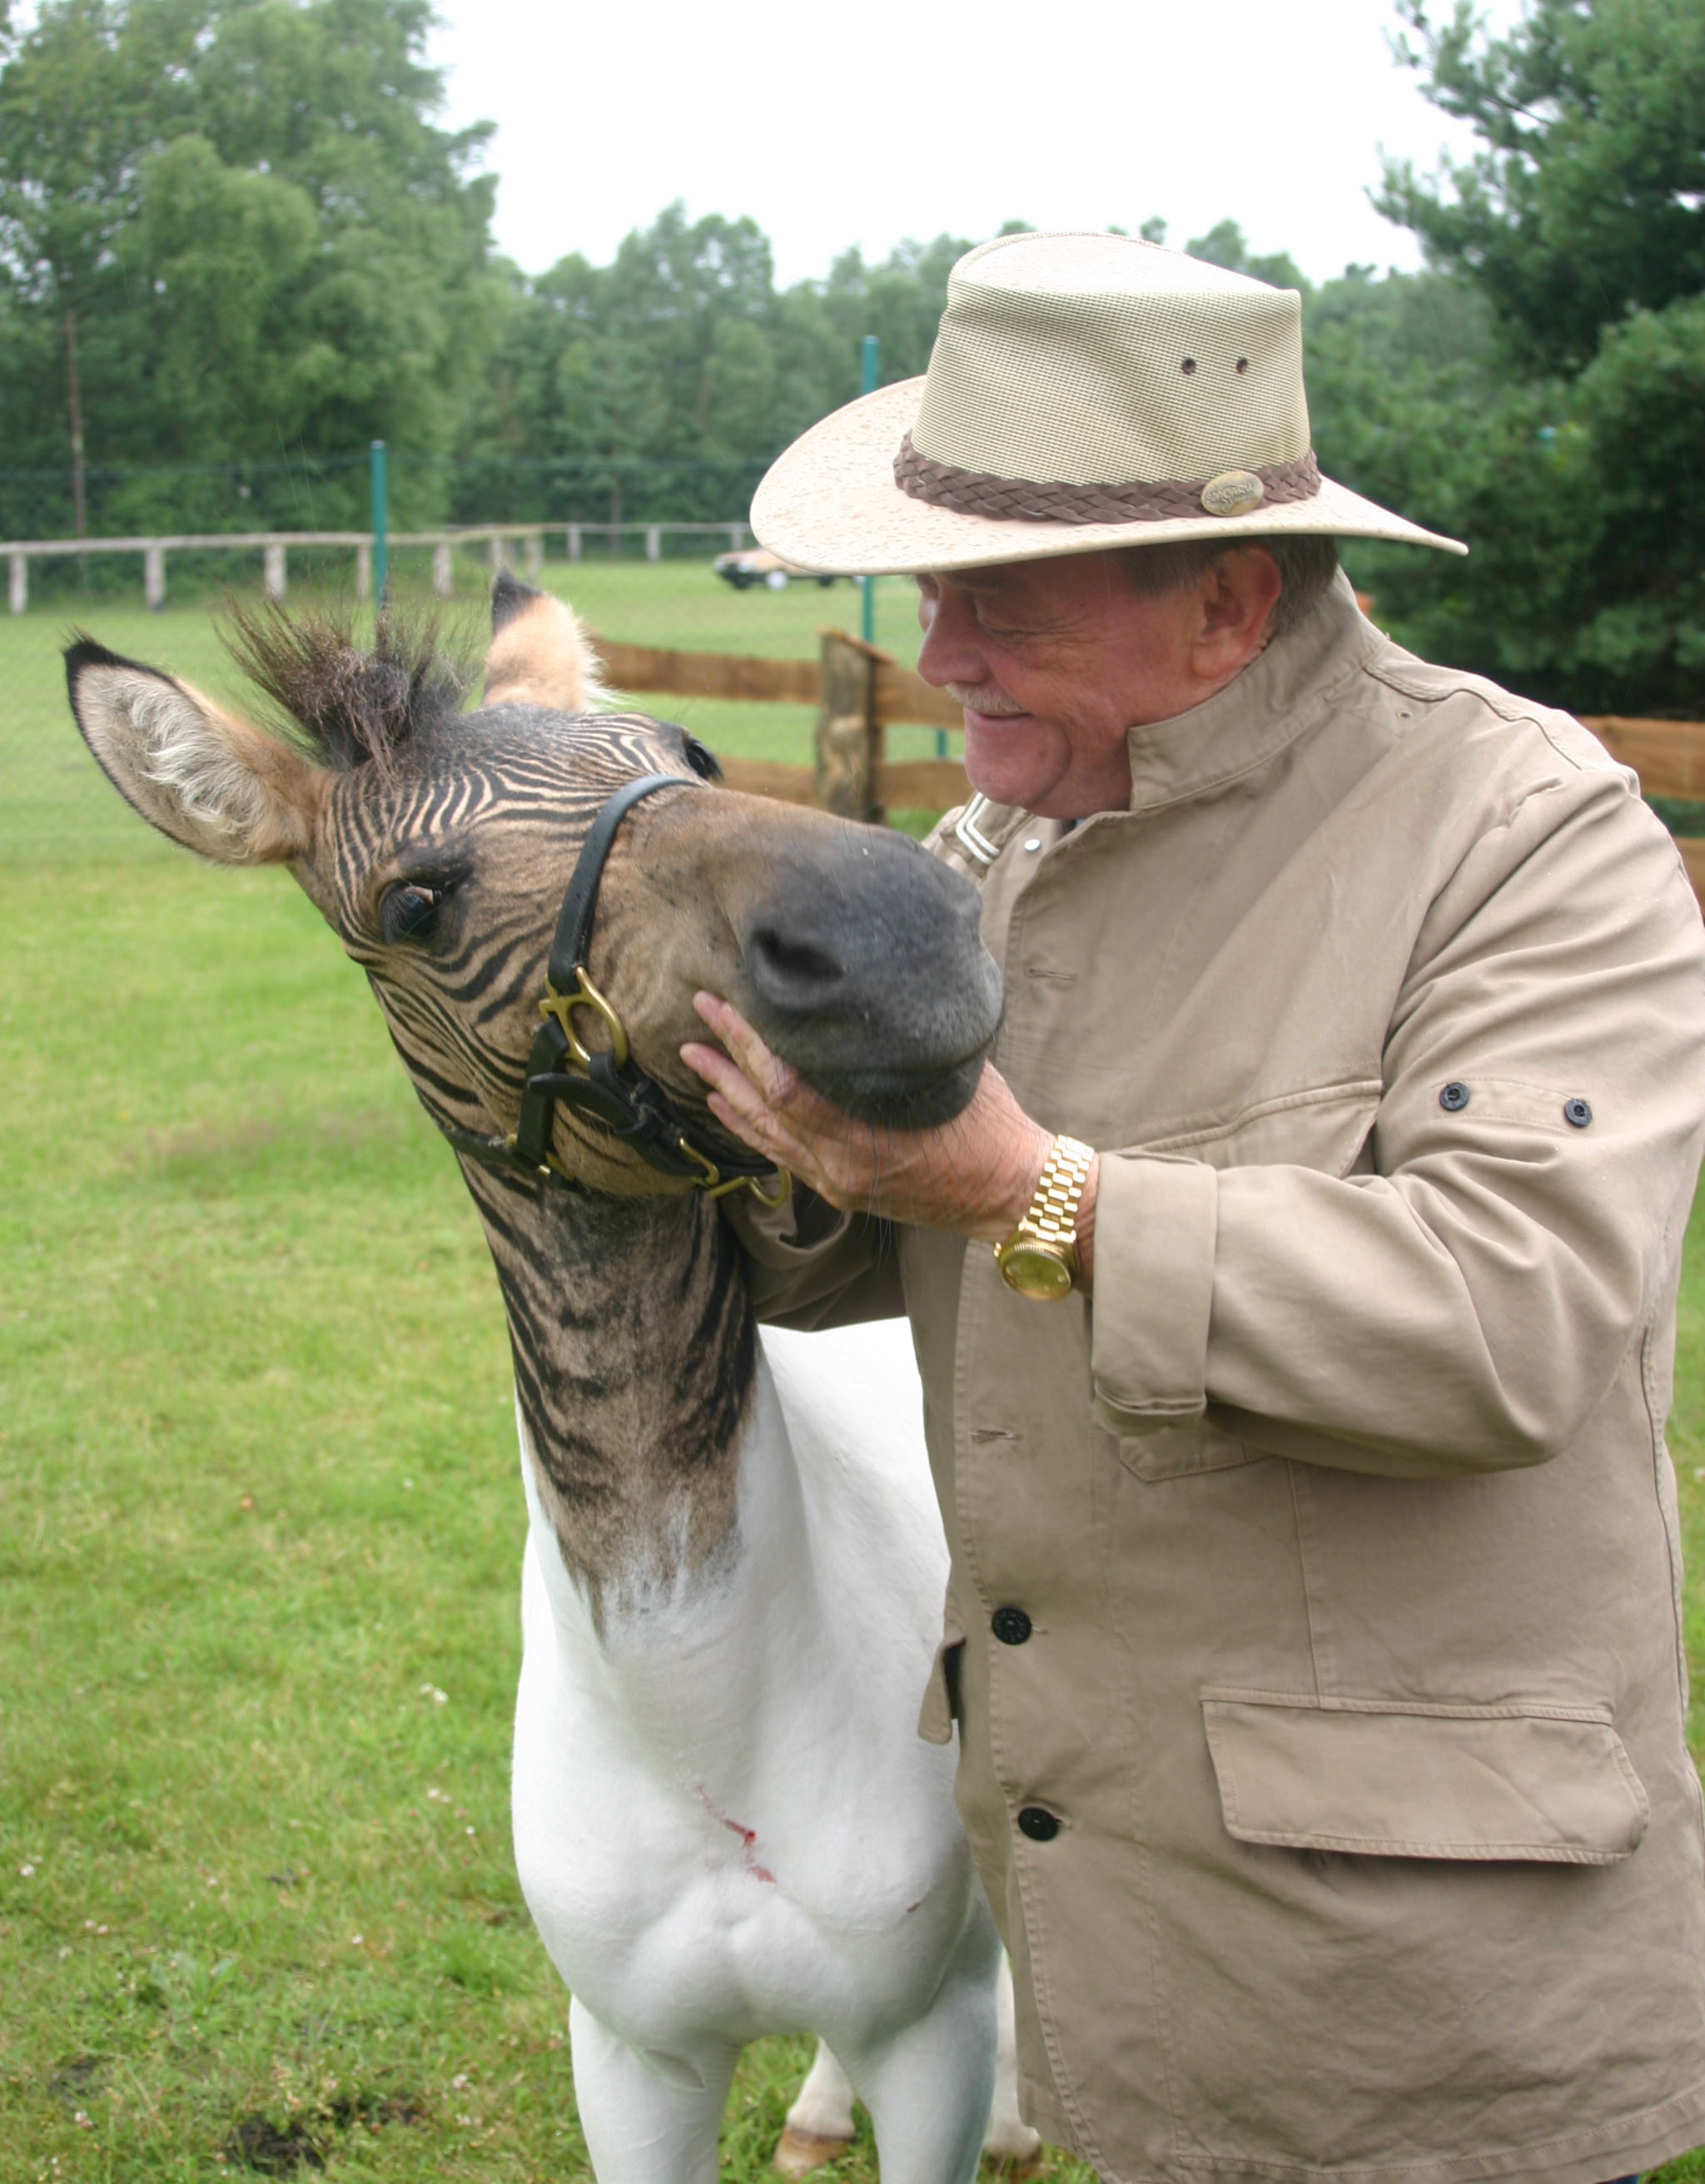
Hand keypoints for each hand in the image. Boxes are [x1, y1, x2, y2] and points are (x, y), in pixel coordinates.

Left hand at [682, 994, 1096, 1277]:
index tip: (722, 1006)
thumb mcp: (944, 1073)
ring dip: (727, 1097)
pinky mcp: (840, 1192)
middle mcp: (840, 1165)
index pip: (783, 1086)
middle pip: (763, 1110)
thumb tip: (859, 1004)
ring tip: (696, 1063)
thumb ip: (893, 1049)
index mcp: (864, 1134)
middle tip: (694, 1023)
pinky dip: (750, 1129)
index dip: (746, 1045)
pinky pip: (781, 1158)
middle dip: (724, 1063)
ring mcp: (836, 1183)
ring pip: (764, 1138)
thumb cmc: (990, 1125)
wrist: (1012, 1192)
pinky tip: (729, 1109)